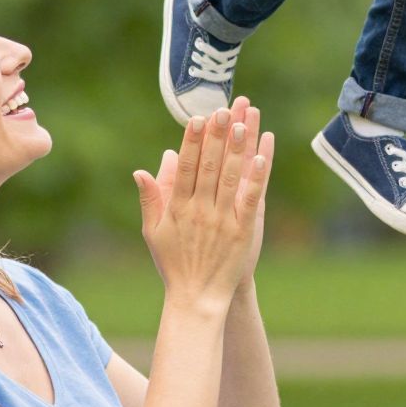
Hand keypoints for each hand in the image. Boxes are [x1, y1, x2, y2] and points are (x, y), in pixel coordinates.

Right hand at [133, 105, 273, 314]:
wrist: (196, 297)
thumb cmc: (173, 263)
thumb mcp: (152, 232)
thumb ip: (150, 198)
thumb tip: (143, 168)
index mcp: (177, 208)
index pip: (186, 167)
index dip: (192, 142)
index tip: (198, 119)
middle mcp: (199, 210)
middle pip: (209, 166)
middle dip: (217, 136)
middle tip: (224, 109)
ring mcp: (222, 219)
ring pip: (230, 177)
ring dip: (237, 148)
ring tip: (243, 122)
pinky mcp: (242, 230)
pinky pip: (250, 198)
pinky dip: (256, 176)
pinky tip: (262, 155)